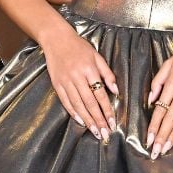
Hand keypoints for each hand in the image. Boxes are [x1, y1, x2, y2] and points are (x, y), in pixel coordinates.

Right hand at [41, 26, 117, 140]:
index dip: (107, 110)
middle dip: (98, 120)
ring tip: (95, 132)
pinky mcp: (57, 83)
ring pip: (78, 104)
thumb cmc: (79, 47)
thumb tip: (116, 91)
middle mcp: (77, 76)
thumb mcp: (97, 56)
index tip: (112, 122)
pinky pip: (65, 101)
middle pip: (89, 103)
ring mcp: (65, 81)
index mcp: (89, 69)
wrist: (56, 39)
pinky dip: (73, 112)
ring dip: (87, 120)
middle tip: (105, 133)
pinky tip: (80, 121)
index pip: (100, 94)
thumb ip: (107, 73)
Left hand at [145, 37, 172, 158]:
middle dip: (162, 136)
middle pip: (170, 118)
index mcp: (172, 82)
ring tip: (167, 148)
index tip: (148, 139)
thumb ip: (158, 80)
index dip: (154, 125)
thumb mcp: (169, 62)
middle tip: (156, 151)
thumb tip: (150, 99)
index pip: (160, 108)